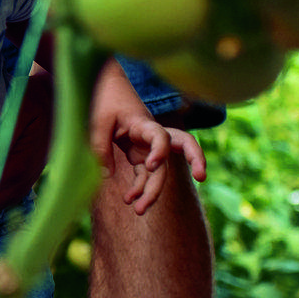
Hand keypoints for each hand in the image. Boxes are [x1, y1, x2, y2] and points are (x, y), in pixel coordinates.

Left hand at [88, 63, 205, 214]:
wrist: (106, 87)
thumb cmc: (104, 100)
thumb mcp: (97, 120)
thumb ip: (100, 146)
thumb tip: (105, 176)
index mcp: (143, 123)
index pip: (161, 136)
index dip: (160, 151)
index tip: (150, 165)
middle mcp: (152, 135)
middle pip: (182, 146)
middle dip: (195, 160)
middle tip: (202, 177)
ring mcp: (148, 146)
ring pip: (161, 170)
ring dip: (152, 191)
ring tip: (139, 210)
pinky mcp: (139, 153)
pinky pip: (145, 174)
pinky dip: (139, 187)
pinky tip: (129, 200)